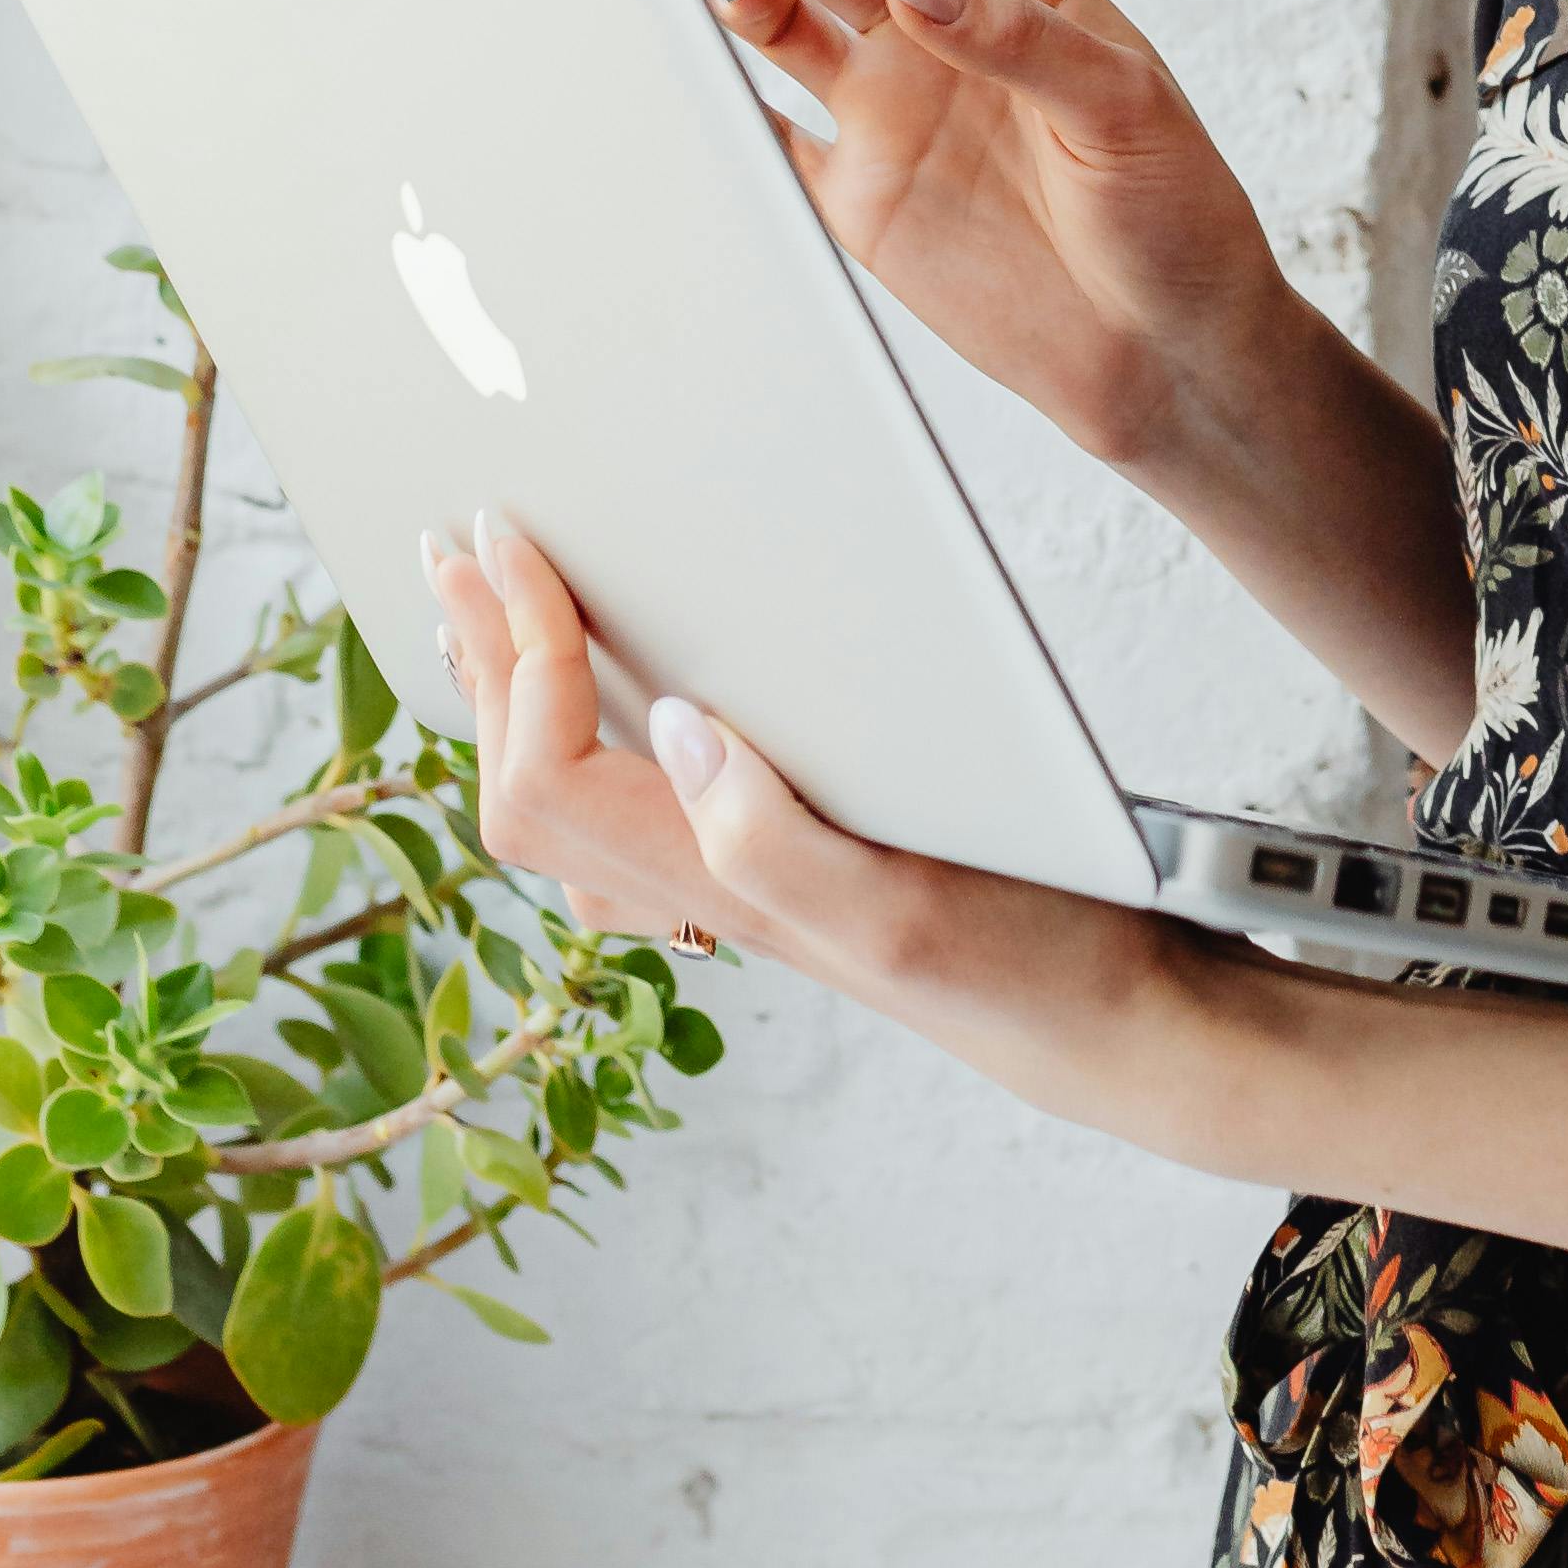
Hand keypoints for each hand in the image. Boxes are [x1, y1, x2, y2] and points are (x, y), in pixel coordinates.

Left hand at [422, 505, 1270, 1166]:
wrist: (1117, 1025)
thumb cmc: (1030, 967)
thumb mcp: (905, 908)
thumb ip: (776, 842)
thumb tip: (670, 730)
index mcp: (718, 890)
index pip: (544, 778)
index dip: (516, 657)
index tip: (515, 543)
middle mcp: (707, 895)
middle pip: (526, 789)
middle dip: (481, 664)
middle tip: (450, 550)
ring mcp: (739, 889)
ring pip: (568, 801)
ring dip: (510, 697)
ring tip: (484, 612)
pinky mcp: (788, 869)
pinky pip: (630, 806)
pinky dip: (579, 731)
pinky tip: (605, 699)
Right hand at [716, 0, 1290, 488]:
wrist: (1166, 354)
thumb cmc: (1176, 214)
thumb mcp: (1125, 107)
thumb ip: (1016, 37)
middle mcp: (937, 32)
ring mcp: (891, 111)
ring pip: (781, 17)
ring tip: (746, 0)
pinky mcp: (858, 197)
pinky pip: (768, 135)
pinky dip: (727, 106)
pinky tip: (715, 91)